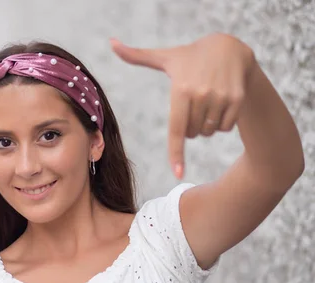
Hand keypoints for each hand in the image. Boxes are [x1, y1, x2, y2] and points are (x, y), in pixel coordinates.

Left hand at [110, 33, 256, 178]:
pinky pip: (225, 127)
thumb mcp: (165, 57)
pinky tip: (222, 102)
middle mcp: (200, 95)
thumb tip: (111, 43)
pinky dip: (222, 122)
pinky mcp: (238, 100)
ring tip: (208, 99)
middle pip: (193, 134)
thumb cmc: (190, 57)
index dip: (176, 153)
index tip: (178, 173)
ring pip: (209, 132)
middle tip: (195, 102)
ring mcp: (221, 97)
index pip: (176, 129)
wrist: (229, 46)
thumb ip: (137, 55)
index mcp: (180, 90)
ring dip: (207, 124)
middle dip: (192, 125)